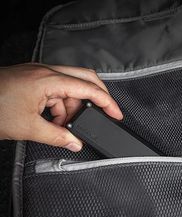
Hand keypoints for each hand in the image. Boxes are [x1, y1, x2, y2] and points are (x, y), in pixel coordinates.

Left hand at [0, 63, 122, 151]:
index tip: (117, 115)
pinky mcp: (32, 79)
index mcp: (48, 80)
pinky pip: (56, 89)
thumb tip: (76, 143)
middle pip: (85, 78)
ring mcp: (38, 74)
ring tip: (63, 126)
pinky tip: (52, 120)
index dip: (108, 103)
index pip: (89, 88)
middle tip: (105, 114)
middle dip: (97, 97)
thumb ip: (57, 136)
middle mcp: (46, 71)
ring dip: (73, 106)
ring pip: (70, 86)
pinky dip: (59, 105)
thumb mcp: (28, 128)